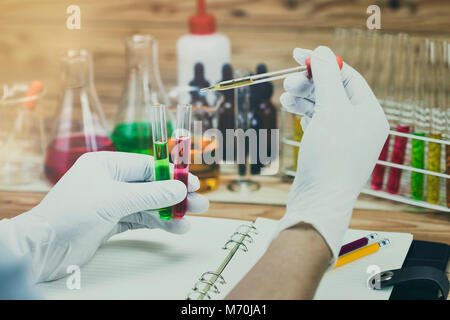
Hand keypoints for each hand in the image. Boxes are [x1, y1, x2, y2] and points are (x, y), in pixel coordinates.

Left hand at [1, 152, 208, 281]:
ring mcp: (111, 202)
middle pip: (151, 185)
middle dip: (175, 195)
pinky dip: (157, 223)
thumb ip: (150, 195)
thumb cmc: (72, 214)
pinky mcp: (111, 222)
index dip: (172, 174)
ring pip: (148, 204)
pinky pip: (140, 219)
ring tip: (192, 218)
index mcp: (106, 165)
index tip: (193, 183)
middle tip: (200, 202)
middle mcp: (110, 181)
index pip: (147, 166)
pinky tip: (175, 228)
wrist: (44, 248)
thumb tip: (180, 189)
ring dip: (169, 211)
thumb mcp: (115, 200)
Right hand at [278, 46, 388, 260]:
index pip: (348, 78)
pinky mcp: (328, 150)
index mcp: (371, 114)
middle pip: (334, 92)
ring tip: (284, 96)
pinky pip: (317, 123)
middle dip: (310, 83)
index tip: (299, 55)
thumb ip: (327, 78)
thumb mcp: (331, 111)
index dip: (323, 64)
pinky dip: (304, 114)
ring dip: (303, 97)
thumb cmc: (330, 158)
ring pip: (323, 107)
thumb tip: (322, 52)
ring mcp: (344, 139)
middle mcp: (360, 125)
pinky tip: (292, 110)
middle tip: (287, 81)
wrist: (319, 202)